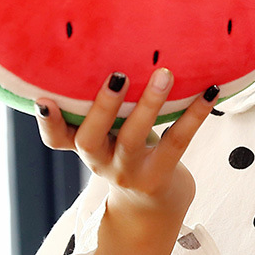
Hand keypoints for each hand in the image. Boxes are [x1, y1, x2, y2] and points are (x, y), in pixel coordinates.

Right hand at [35, 68, 218, 219]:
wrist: (152, 205)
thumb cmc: (126, 152)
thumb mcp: (107, 134)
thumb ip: (102, 107)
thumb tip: (113, 49)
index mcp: (83, 146)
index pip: (56, 138)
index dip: (47, 121)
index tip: (43, 99)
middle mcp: (101, 161)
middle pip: (91, 138)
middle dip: (103, 107)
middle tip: (118, 75)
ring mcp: (129, 170)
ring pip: (134, 138)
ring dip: (149, 104)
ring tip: (164, 74)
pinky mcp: (159, 174)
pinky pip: (177, 140)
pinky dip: (195, 113)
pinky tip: (210, 91)